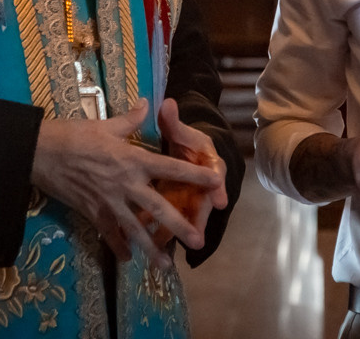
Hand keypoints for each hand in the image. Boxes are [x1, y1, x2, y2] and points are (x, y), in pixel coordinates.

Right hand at [30, 98, 222, 268]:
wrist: (41, 153)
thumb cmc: (75, 135)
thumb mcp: (106, 125)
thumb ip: (132, 119)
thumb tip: (149, 104)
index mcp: (133, 160)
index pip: (171, 168)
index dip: (195, 175)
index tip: (216, 182)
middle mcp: (126, 184)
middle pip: (158, 208)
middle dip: (179, 226)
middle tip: (198, 241)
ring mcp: (109, 202)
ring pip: (135, 230)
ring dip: (151, 248)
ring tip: (166, 267)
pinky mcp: (92, 213)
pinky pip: (109, 234)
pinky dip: (118, 247)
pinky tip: (128, 259)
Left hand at [145, 98, 227, 250]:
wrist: (190, 157)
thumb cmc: (188, 143)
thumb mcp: (182, 131)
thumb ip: (172, 121)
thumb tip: (168, 103)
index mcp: (205, 166)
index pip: (212, 175)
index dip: (215, 186)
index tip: (220, 199)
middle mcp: (197, 188)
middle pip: (198, 207)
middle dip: (197, 223)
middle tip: (197, 240)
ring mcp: (185, 202)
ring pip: (178, 222)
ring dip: (171, 237)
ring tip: (163, 255)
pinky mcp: (171, 211)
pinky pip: (161, 227)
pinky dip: (152, 237)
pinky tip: (139, 251)